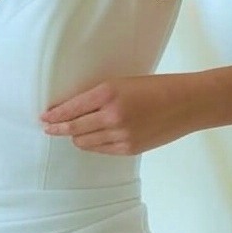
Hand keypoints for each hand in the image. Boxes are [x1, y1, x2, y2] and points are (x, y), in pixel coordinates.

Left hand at [40, 75, 191, 154]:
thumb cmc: (156, 87)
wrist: (187, 103)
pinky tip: (91, 138)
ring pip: (84, 141)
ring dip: (75, 137)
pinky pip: (101, 149)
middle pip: (73, 128)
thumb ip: (99, 97)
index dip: (55, 114)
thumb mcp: (123, 83)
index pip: (72, 108)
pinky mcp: (129, 148)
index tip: (44, 117)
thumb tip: (74, 109)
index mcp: (108, 93)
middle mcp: (112, 115)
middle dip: (57, 129)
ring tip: (70, 133)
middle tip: (48, 128)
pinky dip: (93, 144)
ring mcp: (121, 135)